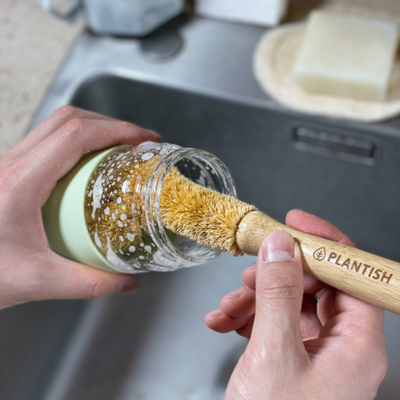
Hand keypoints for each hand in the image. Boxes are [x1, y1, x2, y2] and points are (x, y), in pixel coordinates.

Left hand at [0, 106, 159, 309]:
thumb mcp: (36, 281)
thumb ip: (88, 283)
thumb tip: (127, 282)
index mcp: (20, 182)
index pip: (75, 135)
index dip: (117, 129)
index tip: (144, 139)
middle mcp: (11, 164)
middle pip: (67, 120)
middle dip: (110, 124)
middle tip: (138, 142)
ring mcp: (8, 165)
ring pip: (56, 126)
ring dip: (93, 129)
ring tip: (120, 148)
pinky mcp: (9, 173)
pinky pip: (48, 143)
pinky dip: (77, 143)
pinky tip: (91, 166)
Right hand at [205, 210, 387, 399]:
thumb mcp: (273, 352)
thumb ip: (278, 292)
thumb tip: (281, 245)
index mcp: (356, 347)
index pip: (353, 276)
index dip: (326, 244)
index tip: (295, 223)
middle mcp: (342, 350)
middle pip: (316, 288)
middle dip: (277, 277)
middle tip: (247, 273)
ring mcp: (317, 358)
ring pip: (291, 306)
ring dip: (256, 300)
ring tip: (226, 308)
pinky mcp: (294, 364)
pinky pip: (276, 326)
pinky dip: (250, 319)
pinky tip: (226, 323)